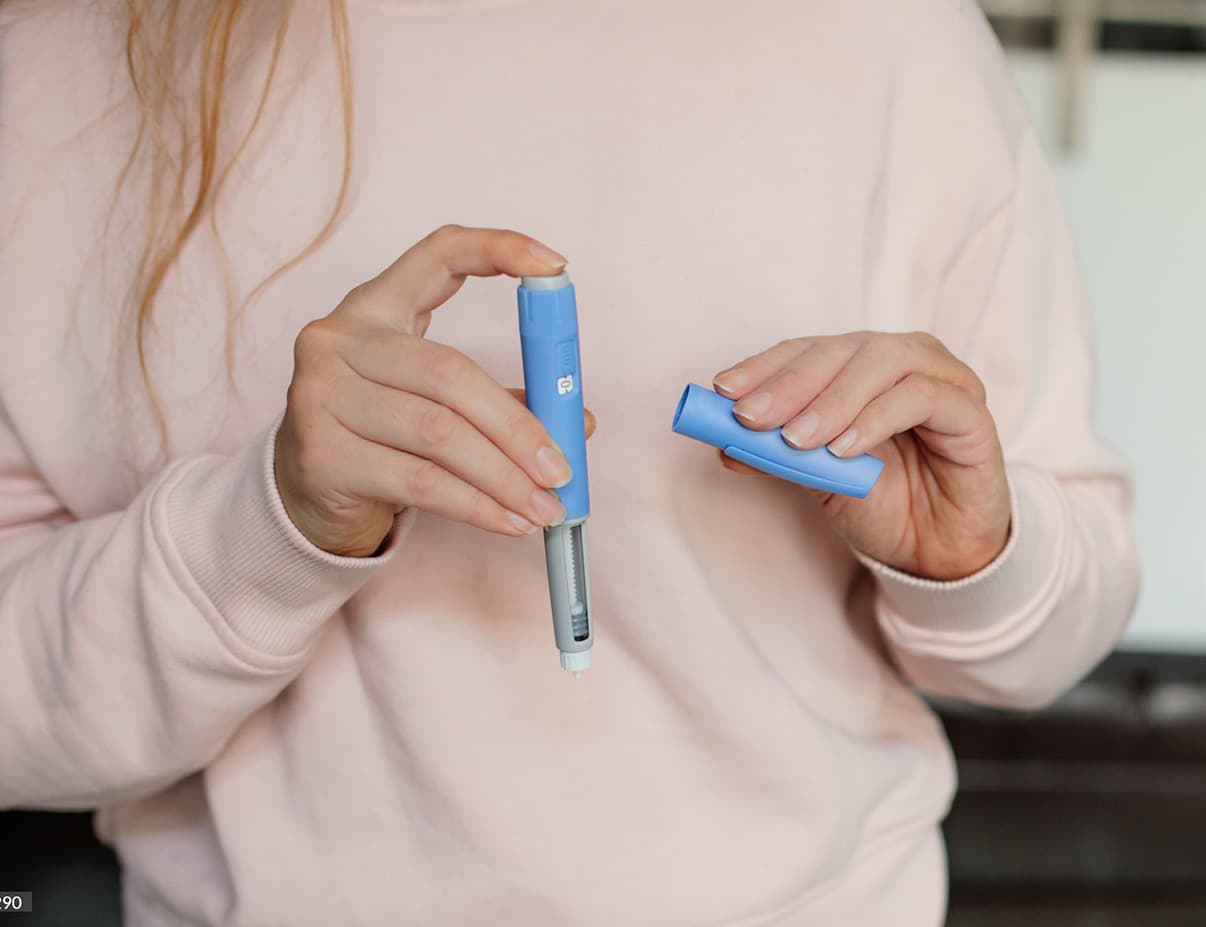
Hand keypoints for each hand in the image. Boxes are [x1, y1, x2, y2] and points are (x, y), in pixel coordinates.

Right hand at [275, 224, 595, 557]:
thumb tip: (576, 422)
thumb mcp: (434, 404)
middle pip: (450, 373)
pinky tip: (509, 522)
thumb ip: (500, 402)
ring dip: (504, 477)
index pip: (437, 254)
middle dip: (518, 428)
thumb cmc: (380, 437)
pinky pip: (419, 480)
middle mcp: (338, 340)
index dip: (497, 249)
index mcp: (375, 308)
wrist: (302, 495)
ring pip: (438, 433)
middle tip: (561, 469)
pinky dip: (476, 506)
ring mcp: (320, 394)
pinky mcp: (319, 453)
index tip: (555, 267)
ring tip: (545, 507)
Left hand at [712, 331, 1009, 580]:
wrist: (936, 553)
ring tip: (797, 440)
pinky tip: (845, 449)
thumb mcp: (817, 479)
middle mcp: (904, 360)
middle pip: (841, 350)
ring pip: (883, 362)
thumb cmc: (881, 503)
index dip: (764, 366)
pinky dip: (877, 418)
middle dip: (790, 383)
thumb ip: (777, 456)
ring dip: (832, 400)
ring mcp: (943, 380)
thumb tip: (723, 444)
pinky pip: (924, 397)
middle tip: (751, 416)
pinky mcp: (972, 412)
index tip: (724, 390)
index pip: (808, 350)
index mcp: (862, 365)